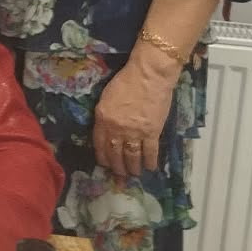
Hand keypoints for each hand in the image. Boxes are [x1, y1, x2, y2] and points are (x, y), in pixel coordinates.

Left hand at [92, 59, 175, 177]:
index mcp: (103, 118)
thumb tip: (107, 129)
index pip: (99, 144)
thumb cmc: (127, 81)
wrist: (149, 75)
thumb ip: (105, 115)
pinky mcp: (152, 132)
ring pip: (131, 157)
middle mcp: (116, 129)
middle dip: (117, 167)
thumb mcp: (107, 97)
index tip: (105, 165)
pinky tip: (150, 167)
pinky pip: (150, 152)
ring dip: (133, 168)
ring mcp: (134, 132)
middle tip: (120, 175)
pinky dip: (150, 162)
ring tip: (134, 174)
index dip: (102, 157)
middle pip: (115, 154)